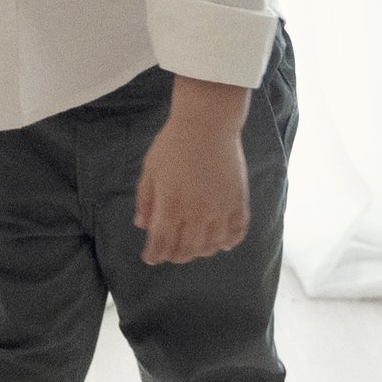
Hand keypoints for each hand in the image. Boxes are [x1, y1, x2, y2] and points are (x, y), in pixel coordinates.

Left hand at [133, 90, 251, 266]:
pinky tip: (220, 242)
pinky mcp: (238, 202)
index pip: (162, 241)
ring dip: (200, 252)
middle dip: (175, 256)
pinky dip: (228, 242)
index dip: (155, 254)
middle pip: (187, 249)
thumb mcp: (150, 169)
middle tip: (170, 254)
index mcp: (171, 203)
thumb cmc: (173, 144)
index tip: (150, 258)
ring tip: (193, 248)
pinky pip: (237, 232)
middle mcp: (197, 211)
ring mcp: (220, 208)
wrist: (208, 123)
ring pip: (211, 246)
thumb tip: (142, 225)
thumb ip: (145, 199)